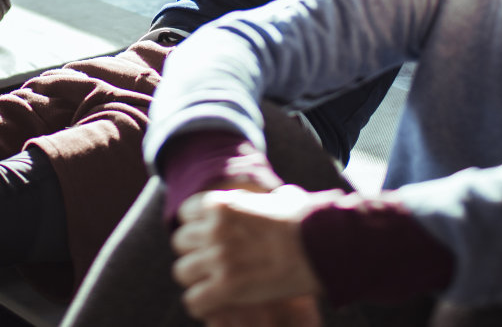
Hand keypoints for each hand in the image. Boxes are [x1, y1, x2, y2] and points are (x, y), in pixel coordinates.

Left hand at [172, 185, 322, 321]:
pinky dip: (203, 304)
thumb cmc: (307, 222)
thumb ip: (263, 199)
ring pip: (182, 272)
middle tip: (212, 264)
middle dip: (194, 253)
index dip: (197, 228)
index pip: (185, 214)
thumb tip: (277, 199)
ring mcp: (219, 257)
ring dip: (197, 279)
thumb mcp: (280, 198)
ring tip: (214, 284)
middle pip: (179, 243)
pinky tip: (218, 302)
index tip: (210, 238)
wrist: (322, 246)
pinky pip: (193, 300)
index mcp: (221, 203)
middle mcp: (214, 228)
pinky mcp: (227, 286)